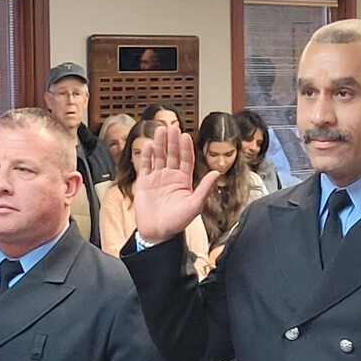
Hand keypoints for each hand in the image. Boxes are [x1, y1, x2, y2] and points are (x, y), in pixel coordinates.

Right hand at [132, 125, 220, 243]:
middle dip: (172, 141)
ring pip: (158, 156)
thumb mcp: (194, 206)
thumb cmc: (177, 223)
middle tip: (172, 127)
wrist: (157, 233)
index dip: (186, 148)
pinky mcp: (144, 182)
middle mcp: (171, 177)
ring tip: (160, 130)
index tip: (185, 136)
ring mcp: (157, 178)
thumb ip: (204, 188)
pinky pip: (145, 165)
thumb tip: (216, 173)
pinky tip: (148, 145)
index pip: (186, 160)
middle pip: (172, 154)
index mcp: (184, 181)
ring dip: (159, 144)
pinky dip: (146, 155)